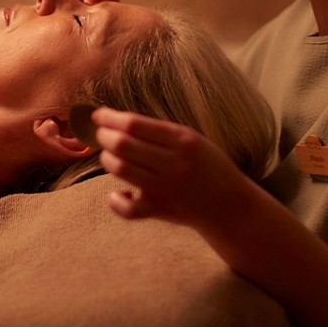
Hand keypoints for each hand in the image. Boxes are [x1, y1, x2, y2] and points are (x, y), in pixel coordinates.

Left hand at [89, 107, 255, 227]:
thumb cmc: (207, 166)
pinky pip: (127, 207)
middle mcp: (174, 163)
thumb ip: (160, 132)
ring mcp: (166, 188)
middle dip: (104, 137)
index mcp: (183, 140)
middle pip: (123, 144)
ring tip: (108, 155)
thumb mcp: (192, 140)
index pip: (135, 124)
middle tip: (101, 135)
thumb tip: (118, 122)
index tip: (98, 116)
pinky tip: (118, 192)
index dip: (109, 118)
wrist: (229, 205)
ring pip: (120, 169)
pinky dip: (115, 199)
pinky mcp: (160, 210)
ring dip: (106, 160)